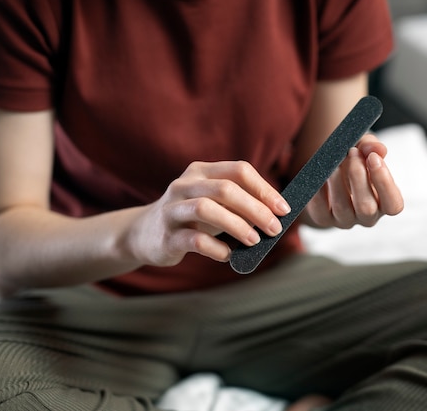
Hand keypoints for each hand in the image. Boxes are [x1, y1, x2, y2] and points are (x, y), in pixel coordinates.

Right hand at [129, 161, 290, 266]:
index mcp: (200, 171)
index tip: (284, 209)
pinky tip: (228, 255)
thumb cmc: (190, 217)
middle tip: (274, 228)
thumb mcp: (212, 201)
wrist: (143, 234)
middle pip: (225, 189)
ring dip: (236, 225)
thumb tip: (278, 214)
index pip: (238, 170)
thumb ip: (238, 201)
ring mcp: (172, 209)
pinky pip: (194, 240)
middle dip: (255, 209)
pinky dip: (216, 248)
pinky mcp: (166, 236)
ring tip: (254, 241)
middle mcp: (184, 185)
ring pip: (207, 209)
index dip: (264, 189)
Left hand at [303, 133, 402, 228]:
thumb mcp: (364, 149)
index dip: (384, 182)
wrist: (328, 171)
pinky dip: (318, 190)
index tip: (373, 157)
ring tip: (332, 161)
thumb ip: (372, 146)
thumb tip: (376, 148)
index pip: (393, 205)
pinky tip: (318, 173)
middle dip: (358, 176)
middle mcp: (366, 217)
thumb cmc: (353, 161)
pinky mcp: (323, 218)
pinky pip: (319, 208)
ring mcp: (344, 220)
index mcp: (384, 204)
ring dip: (336, 181)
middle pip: (366, 208)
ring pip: (342, 208)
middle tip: (351, 152)